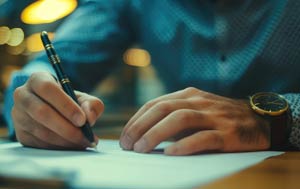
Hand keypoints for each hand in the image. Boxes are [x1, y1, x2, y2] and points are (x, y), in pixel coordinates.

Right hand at [12, 72, 103, 149]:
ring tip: (83, 142)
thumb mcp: (83, 98)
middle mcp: (23, 95)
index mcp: (38, 80)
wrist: (52, 110)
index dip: (65, 105)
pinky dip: (59, 147)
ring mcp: (18, 116)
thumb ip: (92, 104)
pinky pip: (39, 143)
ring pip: (41, 131)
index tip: (82, 120)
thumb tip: (89, 118)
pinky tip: (73, 146)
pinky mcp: (20, 133)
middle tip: (85, 136)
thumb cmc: (69, 102)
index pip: (48, 89)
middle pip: (42, 112)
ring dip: (65, 140)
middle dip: (67, 128)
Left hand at [120, 87, 270, 154]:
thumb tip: (145, 134)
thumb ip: (174, 117)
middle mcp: (199, 101)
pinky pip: (203, 137)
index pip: (155, 104)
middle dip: (140, 126)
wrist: (259, 120)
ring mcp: (214, 116)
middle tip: (127, 145)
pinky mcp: (228, 133)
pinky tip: (170, 153)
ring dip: (156, 134)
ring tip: (141, 149)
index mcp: (188, 94)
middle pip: (163, 109)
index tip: (125, 136)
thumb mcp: (196, 110)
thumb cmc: (220, 117)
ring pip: (180, 119)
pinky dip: (185, 145)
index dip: (136, 120)